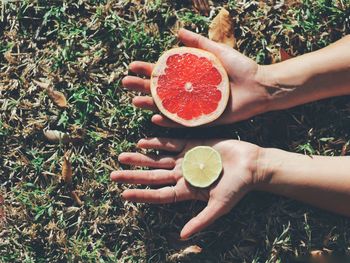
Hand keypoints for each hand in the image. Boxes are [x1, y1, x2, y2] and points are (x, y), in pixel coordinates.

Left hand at [110, 138, 260, 237]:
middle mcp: (182, 175)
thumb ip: (202, 220)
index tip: (124, 194)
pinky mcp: (192, 144)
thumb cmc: (237, 187)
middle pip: (153, 176)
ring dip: (140, 157)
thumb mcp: (219, 206)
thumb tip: (182, 237)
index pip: (159, 194)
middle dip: (134, 175)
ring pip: (157, 158)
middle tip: (113, 174)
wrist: (251, 165)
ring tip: (122, 156)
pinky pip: (170, 142)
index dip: (142, 195)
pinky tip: (142, 141)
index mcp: (187, 190)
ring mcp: (185, 159)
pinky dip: (156, 142)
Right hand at [122, 28, 270, 126]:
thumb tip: (178, 31)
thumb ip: (198, 43)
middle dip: (142, 86)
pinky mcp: (204, 120)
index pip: (165, 73)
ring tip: (135, 100)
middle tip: (126, 83)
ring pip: (168, 108)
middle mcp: (190, 92)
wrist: (260, 86)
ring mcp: (195, 107)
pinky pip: (183, 123)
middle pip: (161, 90)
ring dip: (151, 105)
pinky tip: (156, 118)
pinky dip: (169, 122)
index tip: (132, 66)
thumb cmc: (241, 68)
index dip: (148, 69)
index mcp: (192, 76)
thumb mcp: (217, 51)